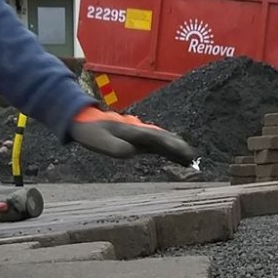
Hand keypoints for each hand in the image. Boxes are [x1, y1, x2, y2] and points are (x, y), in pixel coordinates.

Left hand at [68, 106, 198, 162]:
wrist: (84, 119)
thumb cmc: (91, 131)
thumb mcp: (97, 140)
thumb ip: (113, 146)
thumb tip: (130, 152)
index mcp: (131, 130)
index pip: (153, 137)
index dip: (168, 144)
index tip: (182, 150)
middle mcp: (139, 130)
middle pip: (163, 137)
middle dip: (178, 146)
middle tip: (192, 156)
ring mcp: (139, 134)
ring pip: (162, 140)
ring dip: (176, 148)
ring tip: (190, 158)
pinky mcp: (138, 139)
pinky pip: (156, 144)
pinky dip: (168, 149)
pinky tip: (176, 156)